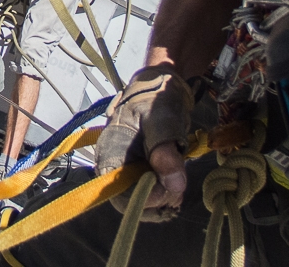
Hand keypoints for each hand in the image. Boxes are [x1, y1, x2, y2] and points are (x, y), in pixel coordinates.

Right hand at [95, 65, 192, 220]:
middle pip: (131, 201)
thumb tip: (174, 185)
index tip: (168, 186)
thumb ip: (165, 151)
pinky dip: (166, 190)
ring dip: (164, 195)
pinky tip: (176, 176)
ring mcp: (127, 169)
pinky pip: (150, 192)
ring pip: (142, 199)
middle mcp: (114, 165)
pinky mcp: (139, 171)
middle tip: (178, 182)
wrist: (161, 88)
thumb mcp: (161, 120)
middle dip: (158, 198)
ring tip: (178, 176)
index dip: (144, 198)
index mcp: (111, 152)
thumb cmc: (155, 100)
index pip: (118, 194)